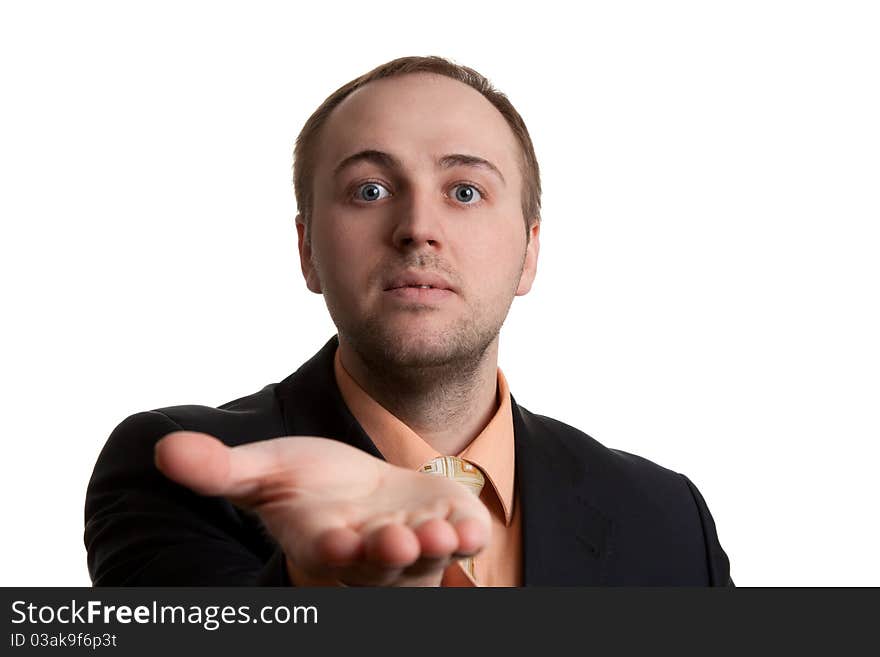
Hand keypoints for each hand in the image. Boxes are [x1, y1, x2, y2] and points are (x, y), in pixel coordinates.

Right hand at [154, 432, 490, 585]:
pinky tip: (470, 522)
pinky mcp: (446, 527)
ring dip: (433, 550)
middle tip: (396, 544)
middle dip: (387, 558)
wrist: (362, 490)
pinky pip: (463, 540)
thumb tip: (164, 450)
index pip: (326, 553)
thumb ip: (221, 470)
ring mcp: (412, 546)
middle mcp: (370, 554)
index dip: (331, 549)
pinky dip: (468, 535)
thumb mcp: (265, 471)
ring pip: (425, 562)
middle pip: (380, 568)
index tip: (335, 541)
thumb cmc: (310, 485)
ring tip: (440, 535)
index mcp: (323, 540)